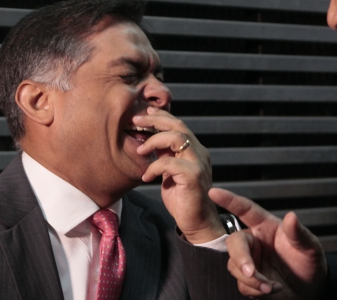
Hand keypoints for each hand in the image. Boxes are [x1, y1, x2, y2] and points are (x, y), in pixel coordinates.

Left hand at [136, 107, 224, 243]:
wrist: (197, 222)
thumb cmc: (182, 199)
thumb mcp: (170, 172)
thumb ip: (166, 156)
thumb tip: (151, 141)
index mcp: (194, 150)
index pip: (178, 125)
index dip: (161, 116)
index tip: (144, 114)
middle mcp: (199, 152)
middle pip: (178, 125)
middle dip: (155, 120)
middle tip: (137, 121)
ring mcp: (198, 163)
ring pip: (176, 138)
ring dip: (154, 141)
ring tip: (140, 150)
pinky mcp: (193, 175)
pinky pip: (169, 162)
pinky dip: (154, 167)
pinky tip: (147, 176)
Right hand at [209, 187, 327, 298]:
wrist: (311, 289)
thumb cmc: (308, 261)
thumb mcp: (309, 246)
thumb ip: (298, 233)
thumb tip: (292, 217)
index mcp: (266, 226)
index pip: (245, 209)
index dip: (229, 200)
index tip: (214, 192)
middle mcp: (255, 242)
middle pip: (233, 242)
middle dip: (240, 257)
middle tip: (251, 271)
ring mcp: (250, 261)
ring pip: (235, 266)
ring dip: (252, 279)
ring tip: (272, 285)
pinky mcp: (248, 280)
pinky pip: (242, 284)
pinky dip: (256, 289)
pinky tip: (272, 289)